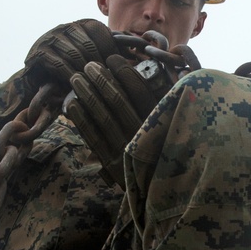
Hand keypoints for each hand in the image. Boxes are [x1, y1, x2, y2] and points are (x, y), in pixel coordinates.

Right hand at [23, 19, 120, 88]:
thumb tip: (136, 53)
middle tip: (110, 80)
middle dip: (100, 63)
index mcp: (81, 24)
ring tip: (97, 85)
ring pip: (74, 54)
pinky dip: (71, 76)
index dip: (111, 47)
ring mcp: (50, 38)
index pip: (100, 30)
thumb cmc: (72, 68)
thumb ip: (110, 51)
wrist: (39, 78)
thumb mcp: (92, 57)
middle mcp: (65, 27)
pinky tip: (80, 87)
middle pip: (88, 43)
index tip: (120, 66)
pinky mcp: (38, 52)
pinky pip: (59, 64)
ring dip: (86, 71)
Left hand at [65, 55, 174, 186]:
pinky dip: (82, 120)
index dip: (125, 73)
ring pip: (104, 117)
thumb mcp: (179, 122)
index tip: (113, 59)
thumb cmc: (172, 147)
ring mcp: (128, 152)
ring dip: (88, 95)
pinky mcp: (114, 166)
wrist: (167, 190)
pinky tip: (72, 104)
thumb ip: (168, 99)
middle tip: (89, 65)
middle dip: (101, 80)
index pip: (141, 92)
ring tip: (76, 78)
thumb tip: (154, 71)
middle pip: (119, 102)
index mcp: (164, 123)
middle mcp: (146, 136)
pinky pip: (94, 138)